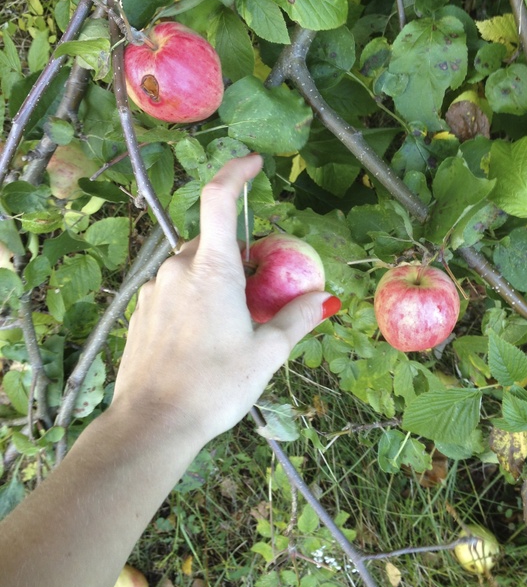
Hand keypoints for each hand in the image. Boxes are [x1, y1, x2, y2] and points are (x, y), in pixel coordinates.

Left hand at [112, 154, 338, 446]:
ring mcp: (155, 289)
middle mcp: (178, 269)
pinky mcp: (142, 311)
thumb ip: (296, 319)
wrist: (152, 423)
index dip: (236, 172)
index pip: (220, 199)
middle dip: (238, 253)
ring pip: (192, 267)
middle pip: (212, 240)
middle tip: (260, 290)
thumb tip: (323, 298)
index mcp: (212, 269)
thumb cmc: (215, 387)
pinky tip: (204, 337)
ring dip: (216, 279)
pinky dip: (194, 297)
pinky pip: (174, 289)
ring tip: (232, 323)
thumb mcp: (266, 354)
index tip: (254, 163)